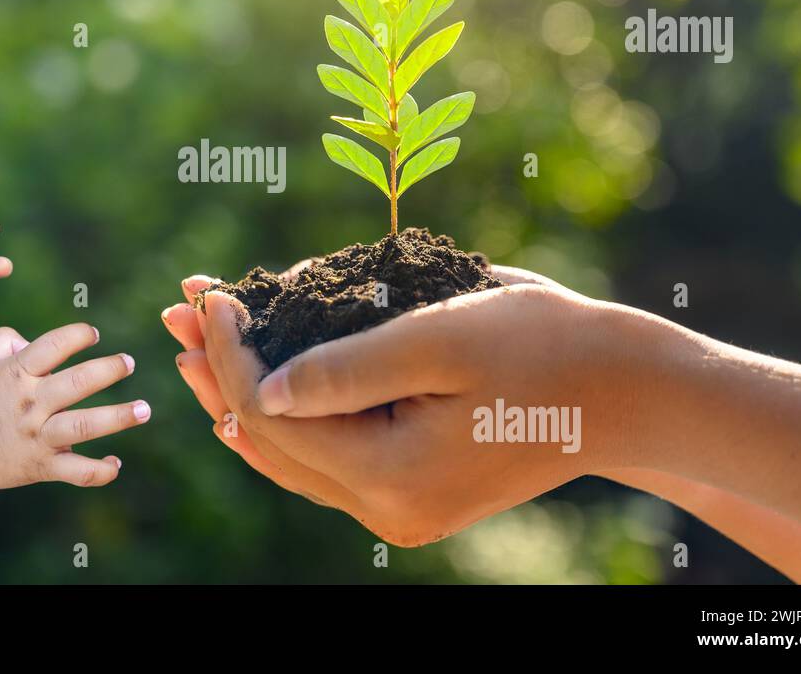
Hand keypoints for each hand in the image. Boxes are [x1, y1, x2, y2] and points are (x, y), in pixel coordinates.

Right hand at [0, 323, 149, 488]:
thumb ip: (7, 339)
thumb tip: (37, 340)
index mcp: (17, 374)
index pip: (54, 346)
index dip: (78, 335)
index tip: (92, 334)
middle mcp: (32, 404)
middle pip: (77, 383)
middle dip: (109, 370)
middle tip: (128, 363)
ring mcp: (39, 436)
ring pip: (84, 427)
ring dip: (118, 418)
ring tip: (144, 410)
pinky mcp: (43, 466)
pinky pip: (76, 472)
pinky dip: (99, 471)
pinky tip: (116, 463)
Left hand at [172, 271, 637, 545]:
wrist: (624, 391)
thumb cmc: (542, 346)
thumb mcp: (440, 338)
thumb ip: (345, 367)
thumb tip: (261, 389)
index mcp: (391, 476)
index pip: (273, 414)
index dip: (231, 351)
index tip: (207, 293)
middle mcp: (387, 507)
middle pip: (271, 440)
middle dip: (220, 370)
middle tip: (176, 313)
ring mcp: (400, 506)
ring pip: (293, 454)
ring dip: (244, 393)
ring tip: (199, 342)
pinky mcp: (412, 490)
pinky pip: (327, 457)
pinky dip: (289, 414)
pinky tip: (257, 384)